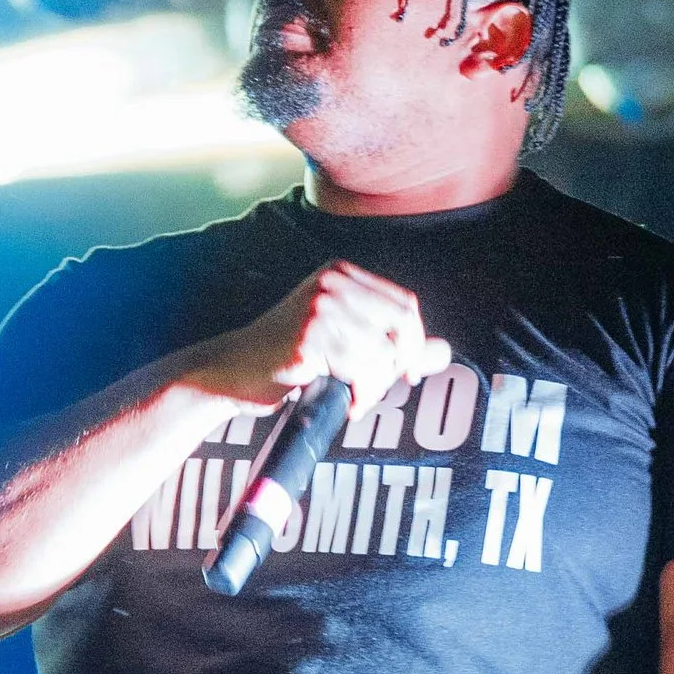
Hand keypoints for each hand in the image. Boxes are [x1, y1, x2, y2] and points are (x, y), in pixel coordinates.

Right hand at [189, 265, 450, 421]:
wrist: (229, 371)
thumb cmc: (284, 358)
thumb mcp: (342, 341)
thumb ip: (392, 344)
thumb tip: (444, 352)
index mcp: (340, 274)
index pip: (405, 305)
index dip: (412, 343)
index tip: (404, 372)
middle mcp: (332, 284)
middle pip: (401, 326)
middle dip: (397, 366)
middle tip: (375, 389)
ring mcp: (320, 309)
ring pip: (384, 354)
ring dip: (374, 387)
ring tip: (351, 396)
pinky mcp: (309, 340)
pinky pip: (361, 372)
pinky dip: (359, 395)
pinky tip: (340, 399)